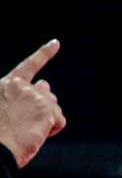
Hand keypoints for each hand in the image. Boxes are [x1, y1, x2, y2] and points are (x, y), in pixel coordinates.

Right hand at [0, 40, 64, 167]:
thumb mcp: (3, 108)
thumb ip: (19, 96)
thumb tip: (45, 84)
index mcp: (6, 84)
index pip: (28, 66)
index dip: (43, 54)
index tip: (56, 43)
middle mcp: (22, 86)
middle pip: (46, 92)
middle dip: (43, 106)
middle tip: (27, 122)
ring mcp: (36, 96)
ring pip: (53, 107)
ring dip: (46, 119)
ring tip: (27, 130)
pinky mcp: (48, 109)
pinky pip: (60, 121)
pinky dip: (52, 130)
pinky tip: (37, 134)